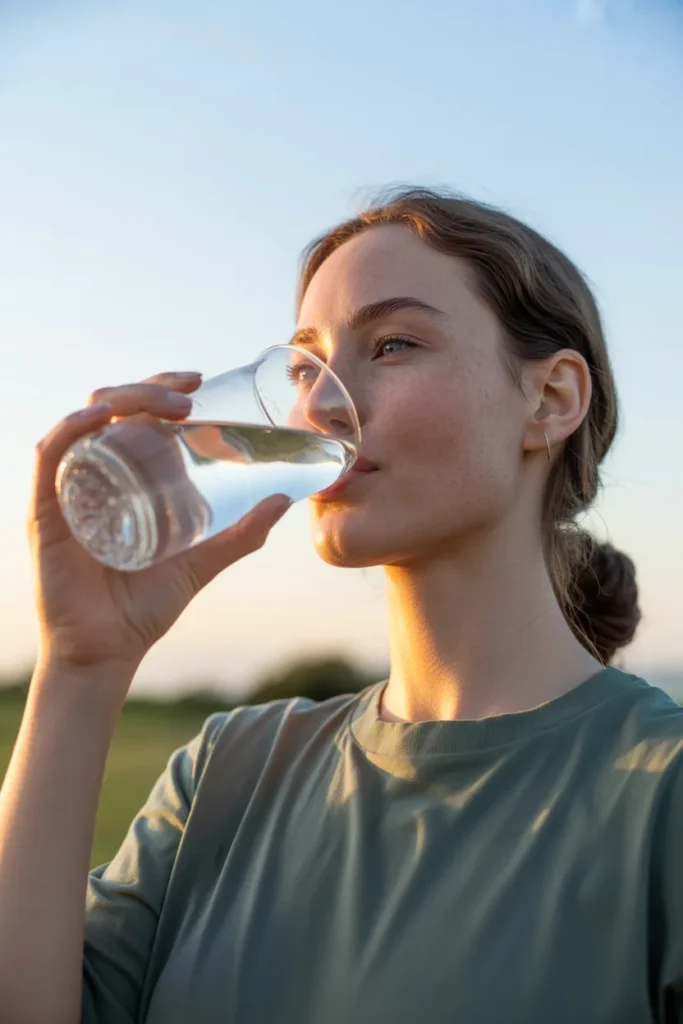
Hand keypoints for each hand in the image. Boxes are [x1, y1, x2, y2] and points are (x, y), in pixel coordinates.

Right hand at [28, 371, 289, 697]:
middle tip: (192, 393)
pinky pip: (50, 456)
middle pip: (111, 408)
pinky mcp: (45, 511)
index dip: (161, 390)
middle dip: (150, 390)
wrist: (107, 652)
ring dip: (123, 400)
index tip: (199, 382)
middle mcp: (92, 475)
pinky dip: (72, 429)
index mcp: (123, 479)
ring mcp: (67, 490)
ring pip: (84, 421)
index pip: (135, 417)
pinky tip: (101, 417)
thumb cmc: (144, 609)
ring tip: (169, 406)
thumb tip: (285, 500)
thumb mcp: (201, 562)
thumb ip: (240, 535)